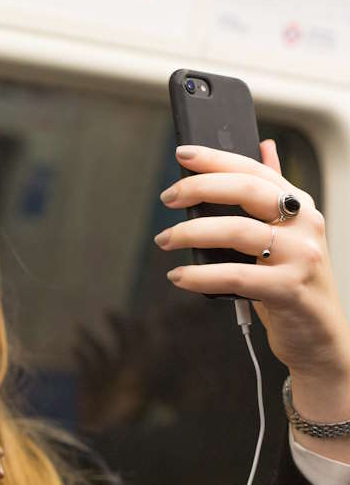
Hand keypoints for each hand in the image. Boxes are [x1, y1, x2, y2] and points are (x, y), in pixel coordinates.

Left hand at [156, 141, 349, 382]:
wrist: (319, 337)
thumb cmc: (291, 281)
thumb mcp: (286, 233)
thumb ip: (272, 192)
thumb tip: (263, 147)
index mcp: (299, 207)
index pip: (256, 170)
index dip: (218, 158)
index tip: (183, 154)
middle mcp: (304, 226)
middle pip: (248, 192)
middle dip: (201, 188)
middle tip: (168, 198)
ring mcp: (301, 257)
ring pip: (238, 232)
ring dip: (191, 233)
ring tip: (165, 239)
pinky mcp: (289, 290)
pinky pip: (236, 276)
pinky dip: (201, 275)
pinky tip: (179, 275)